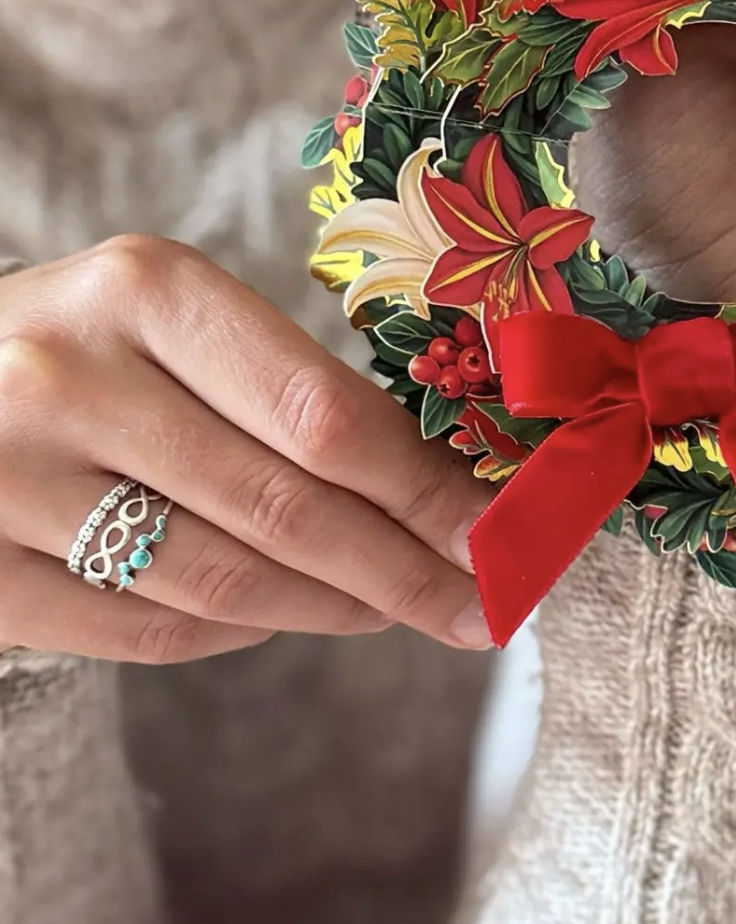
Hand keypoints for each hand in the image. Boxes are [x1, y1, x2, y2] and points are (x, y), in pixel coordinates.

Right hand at [0, 237, 491, 661]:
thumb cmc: (77, 343)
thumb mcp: (167, 317)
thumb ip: (280, 385)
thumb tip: (435, 485)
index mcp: (147, 289)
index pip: (324, 415)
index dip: (425, 491)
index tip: (498, 536)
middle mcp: (71, 375)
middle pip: (286, 508)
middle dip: (404, 571)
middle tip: (481, 608)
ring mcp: (7, 476)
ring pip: (223, 583)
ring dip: (333, 608)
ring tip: (395, 609)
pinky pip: (144, 632)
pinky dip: (233, 634)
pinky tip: (278, 614)